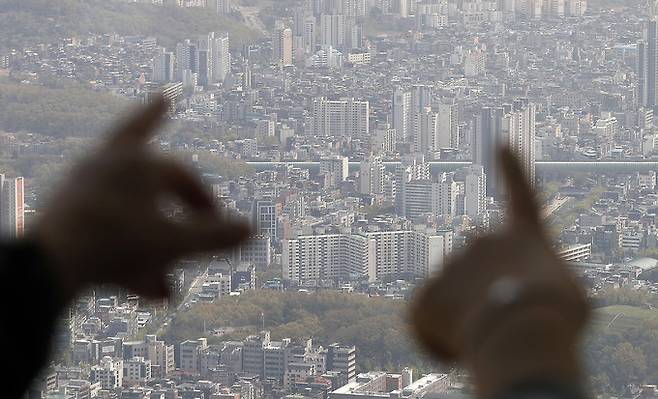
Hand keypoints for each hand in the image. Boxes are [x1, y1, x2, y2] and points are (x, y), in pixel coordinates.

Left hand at [32, 98, 250, 299]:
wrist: (47, 264)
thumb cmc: (114, 246)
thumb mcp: (175, 243)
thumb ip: (215, 237)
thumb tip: (254, 229)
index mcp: (138, 163)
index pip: (183, 175)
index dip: (204, 199)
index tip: (215, 225)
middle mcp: (107, 164)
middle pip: (142, 148)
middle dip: (161, 171)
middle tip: (162, 109)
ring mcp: (82, 183)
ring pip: (125, 196)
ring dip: (149, 228)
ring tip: (161, 258)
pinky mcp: (63, 207)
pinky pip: (103, 215)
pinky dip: (124, 237)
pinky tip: (131, 266)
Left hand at [411, 149, 588, 397]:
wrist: (518, 330)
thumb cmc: (555, 315)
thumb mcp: (568, 295)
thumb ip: (540, 284)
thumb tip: (517, 295)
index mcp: (522, 236)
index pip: (520, 195)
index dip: (512, 171)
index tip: (501, 143)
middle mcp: (481, 240)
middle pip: (481, 274)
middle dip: (488, 296)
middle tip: (505, 319)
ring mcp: (448, 264)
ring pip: (456, 301)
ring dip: (469, 320)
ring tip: (488, 335)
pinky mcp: (423, 295)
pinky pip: (430, 322)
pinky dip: (441, 340)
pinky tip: (460, 346)